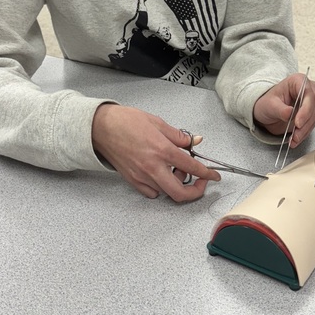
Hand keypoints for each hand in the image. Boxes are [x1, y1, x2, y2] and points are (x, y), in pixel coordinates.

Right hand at [91, 105, 220, 200]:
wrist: (100, 127)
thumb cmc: (125, 122)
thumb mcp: (158, 122)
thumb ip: (179, 136)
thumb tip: (194, 141)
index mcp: (162, 150)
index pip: (192, 167)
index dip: (207, 173)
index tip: (213, 175)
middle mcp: (153, 167)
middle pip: (180, 193)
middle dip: (195, 191)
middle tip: (200, 182)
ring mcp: (141, 176)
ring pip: (166, 192)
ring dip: (176, 184)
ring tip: (175, 170)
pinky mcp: (132, 181)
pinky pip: (151, 192)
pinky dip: (160, 188)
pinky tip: (161, 175)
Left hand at [253, 73, 314, 147]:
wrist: (266, 111)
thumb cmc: (266, 103)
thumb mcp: (269, 105)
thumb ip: (280, 109)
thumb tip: (290, 114)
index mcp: (298, 81)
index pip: (308, 94)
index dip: (306, 109)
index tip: (298, 123)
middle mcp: (308, 89)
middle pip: (314, 107)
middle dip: (305, 123)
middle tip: (296, 135)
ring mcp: (310, 102)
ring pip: (314, 118)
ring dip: (305, 131)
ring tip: (294, 140)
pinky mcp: (310, 114)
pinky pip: (311, 124)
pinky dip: (304, 133)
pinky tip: (295, 139)